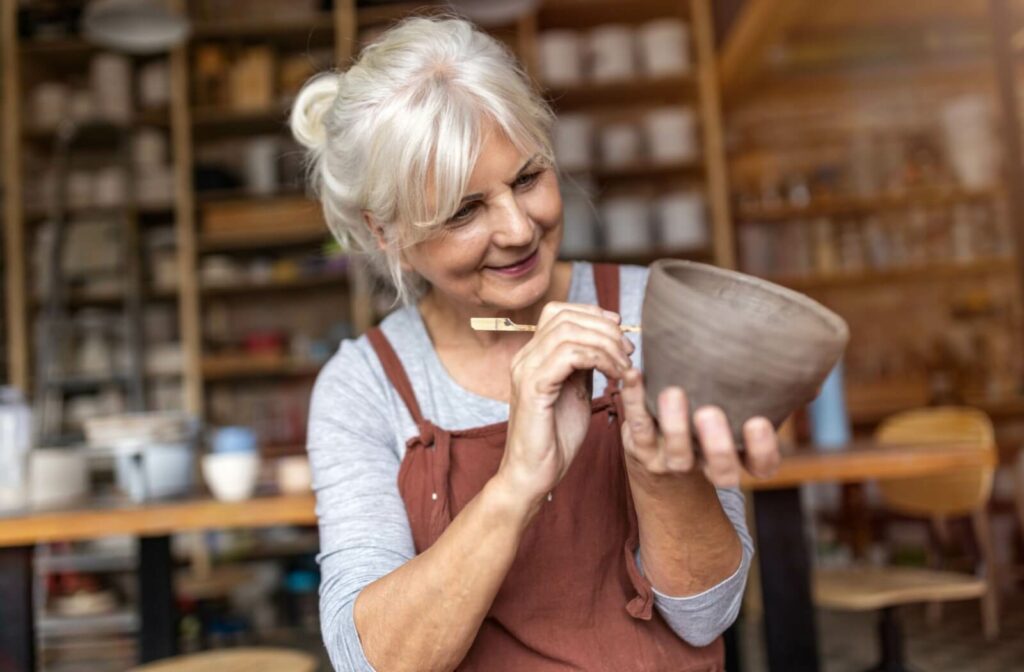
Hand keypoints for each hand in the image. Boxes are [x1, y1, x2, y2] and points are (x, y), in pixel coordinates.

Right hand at [499, 302, 632, 506]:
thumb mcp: (575, 393)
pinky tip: (615, 376)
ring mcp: (526, 371)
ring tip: (624, 366)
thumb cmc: (554, 439)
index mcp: (532, 356)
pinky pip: (569, 356)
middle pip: (565, 316)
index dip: (594, 314)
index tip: (620, 333)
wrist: (532, 476)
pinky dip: (599, 359)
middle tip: (628, 351)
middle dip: (605, 328)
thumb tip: (604, 343)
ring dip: (605, 344)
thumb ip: (582, 366)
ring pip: (568, 331)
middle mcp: (524, 358)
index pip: (559, 312)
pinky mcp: (533, 388)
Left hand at [619, 369, 779, 487]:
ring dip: (675, 426)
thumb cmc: (709, 413)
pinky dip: (634, 399)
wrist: (656, 448)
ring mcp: (674, 460)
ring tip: (672, 393)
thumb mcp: (737, 405)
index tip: (758, 421)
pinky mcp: (642, 447)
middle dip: (717, 446)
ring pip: (677, 456)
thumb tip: (808, 374)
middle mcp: (708, 463)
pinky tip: (635, 374)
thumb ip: (769, 391)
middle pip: (722, 471)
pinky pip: (638, 427)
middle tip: (709, 413)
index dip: (762, 450)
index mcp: (739, 455)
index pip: (761, 465)